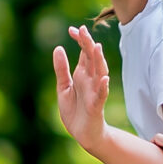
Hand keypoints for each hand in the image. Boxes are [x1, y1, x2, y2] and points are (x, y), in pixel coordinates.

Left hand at [51, 26, 109, 148]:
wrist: (82, 134)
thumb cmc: (75, 110)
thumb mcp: (63, 87)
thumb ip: (61, 69)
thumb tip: (58, 47)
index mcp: (82, 74)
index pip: (83, 52)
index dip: (79, 40)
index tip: (72, 29)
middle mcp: (90, 80)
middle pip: (91, 58)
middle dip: (88, 44)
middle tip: (83, 30)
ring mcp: (94, 92)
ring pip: (99, 73)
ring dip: (99, 61)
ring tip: (96, 47)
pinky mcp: (96, 106)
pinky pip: (101, 95)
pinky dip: (103, 87)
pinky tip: (104, 78)